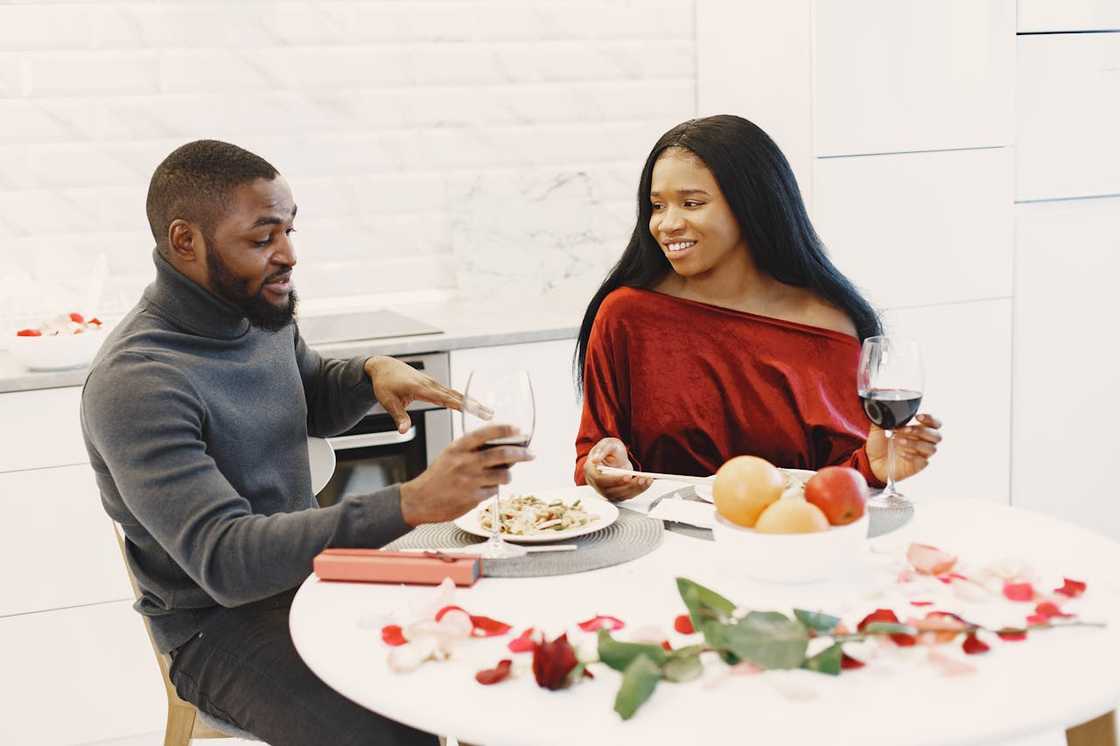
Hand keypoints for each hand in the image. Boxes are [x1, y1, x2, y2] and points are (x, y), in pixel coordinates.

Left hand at [364, 356, 482, 433]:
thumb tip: (404, 431)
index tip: (473, 410)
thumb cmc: (384, 383)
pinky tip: (473, 406)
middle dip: (473, 405)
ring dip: (471, 402)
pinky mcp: (433, 385)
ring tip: (486, 411)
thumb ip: (399, 417)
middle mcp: (430, 384)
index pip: (444, 398)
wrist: (383, 366)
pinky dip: (463, 399)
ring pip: (456, 393)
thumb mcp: (388, 402)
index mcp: (420, 388)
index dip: (460, 405)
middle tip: (489, 413)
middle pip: (456, 396)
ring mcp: (433, 383)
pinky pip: (451, 392)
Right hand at [399, 423, 533, 525]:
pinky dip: (493, 489)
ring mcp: (471, 481)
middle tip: (530, 453)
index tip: (518, 429)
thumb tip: (501, 447)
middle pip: (501, 454)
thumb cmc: (437, 477)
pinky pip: (494, 491)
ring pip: (503, 475)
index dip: (504, 430)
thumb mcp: (450, 455)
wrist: (419, 500)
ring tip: (504, 475)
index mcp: (458, 448)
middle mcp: (465, 462)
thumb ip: (472, 450)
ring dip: (508, 475)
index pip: (485, 433)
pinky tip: (484, 489)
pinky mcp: (474, 498)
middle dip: (521, 453)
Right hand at [584, 437, 651, 501]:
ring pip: (620, 495)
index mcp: (591, 471)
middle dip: (628, 486)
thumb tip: (595, 460)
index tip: (627, 476)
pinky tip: (646, 483)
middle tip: (641, 479)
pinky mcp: (616, 493)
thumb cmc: (610, 449)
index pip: (600, 480)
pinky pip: (626, 495)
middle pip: (611, 491)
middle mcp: (596, 483)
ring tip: (647, 480)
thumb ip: (602, 451)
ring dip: (635, 489)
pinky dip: (638, 490)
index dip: (614, 480)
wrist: (614, 455)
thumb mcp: (607, 445)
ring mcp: (605, 490)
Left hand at [867, 413, 942, 483]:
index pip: (935, 423)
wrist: (873, 462)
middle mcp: (924, 441)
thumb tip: (880, 411)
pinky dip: (913, 456)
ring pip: (931, 448)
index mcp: (918, 429)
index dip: (930, 419)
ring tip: (899, 441)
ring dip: (915, 443)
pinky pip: (923, 461)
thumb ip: (881, 421)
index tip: (917, 417)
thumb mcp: (877, 431)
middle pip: (937, 436)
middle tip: (905, 429)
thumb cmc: (880, 445)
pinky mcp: (918, 465)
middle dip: (921, 431)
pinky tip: (902, 454)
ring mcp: (922, 454)